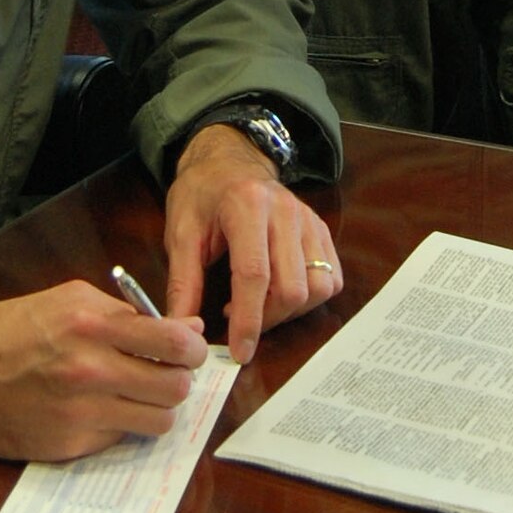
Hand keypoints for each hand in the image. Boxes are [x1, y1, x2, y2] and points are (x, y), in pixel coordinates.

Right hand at [0, 280, 206, 462]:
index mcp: (92, 325)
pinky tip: (99, 410)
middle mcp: (90, 372)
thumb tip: (183, 327)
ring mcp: (80, 415)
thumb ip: (126, 313)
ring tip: (138, 395)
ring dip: (156, 409)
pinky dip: (119, 426)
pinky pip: (119, 439)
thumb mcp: (67, 299)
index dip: (192, 347)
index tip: (190, 348)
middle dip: (179, 380)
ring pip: (157, 422)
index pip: (173, 342)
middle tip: (167, 373)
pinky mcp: (68, 447)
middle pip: (175, 389)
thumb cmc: (11, 329)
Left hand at [161, 124, 342, 363]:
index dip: (248, 321)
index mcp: (247, 205)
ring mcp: (308, 219)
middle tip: (239, 321)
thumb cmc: (201, 196)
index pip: (255, 275)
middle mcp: (286, 211)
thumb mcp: (180, 233)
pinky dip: (310, 296)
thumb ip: (183, 283)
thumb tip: (183, 331)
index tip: (237, 351)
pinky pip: (332, 276)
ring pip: (319, 285)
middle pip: (293, 287)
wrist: (228, 160)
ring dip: (291, 311)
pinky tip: (280, 292)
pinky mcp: (321, 229)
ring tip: (260, 306)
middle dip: (268, 319)